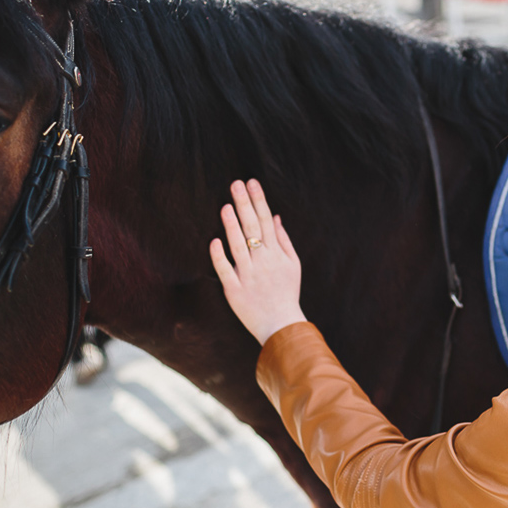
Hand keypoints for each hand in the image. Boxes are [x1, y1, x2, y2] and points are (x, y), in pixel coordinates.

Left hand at [210, 179, 305, 344]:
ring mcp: (248, 276)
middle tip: (236, 184)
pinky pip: (225, 271)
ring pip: (238, 246)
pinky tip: (214, 241)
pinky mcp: (235, 290)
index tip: (251, 182)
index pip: (266, 221)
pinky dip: (220, 256)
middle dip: (245, 204)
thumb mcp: (292, 264)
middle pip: (252, 228)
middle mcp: (263, 262)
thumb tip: (275, 217)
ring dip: (231, 226)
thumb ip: (283, 240)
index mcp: (276, 254)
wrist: (281, 324)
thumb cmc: (287, 293)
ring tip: (225, 206)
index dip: (259, 200)